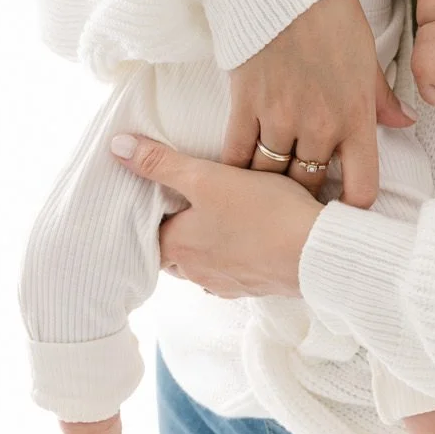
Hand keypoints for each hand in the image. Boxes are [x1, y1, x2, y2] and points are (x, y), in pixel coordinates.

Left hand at [106, 132, 320, 297]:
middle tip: (189, 202)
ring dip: (207, 245)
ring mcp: (227, 284)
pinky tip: (252, 235)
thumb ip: (162, 163)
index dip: (151, 214)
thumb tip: (117, 147)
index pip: (147, 233)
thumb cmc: (263, 213)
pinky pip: (234, 270)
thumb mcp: (207, 178)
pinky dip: (235, 255)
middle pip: (174, 251)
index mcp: (177, 248)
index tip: (160, 196)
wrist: (317, 252)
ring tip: (221, 216)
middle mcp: (196, 273)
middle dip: (178, 231)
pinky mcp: (255, 286)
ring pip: (203, 263)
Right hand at [218, 0, 415, 208]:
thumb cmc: (329, 12)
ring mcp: (279, 117)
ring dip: (269, 182)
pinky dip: (236, 168)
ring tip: (267, 185)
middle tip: (298, 195)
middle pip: (308, 186)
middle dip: (304, 194)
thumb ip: (381, 98)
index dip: (352, 206)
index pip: (360, 187)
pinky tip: (237, 172)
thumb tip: (404, 122)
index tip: (343, 205)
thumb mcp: (367, 54)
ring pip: (271, 176)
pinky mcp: (244, 104)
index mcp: (355, 115)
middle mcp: (318, 125)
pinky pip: (237, 154)